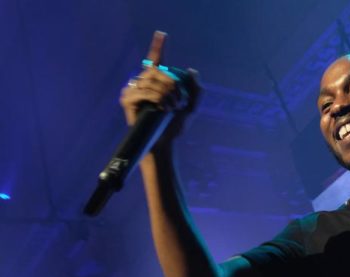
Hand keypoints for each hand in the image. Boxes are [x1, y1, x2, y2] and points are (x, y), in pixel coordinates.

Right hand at [119, 31, 200, 146]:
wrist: (165, 143)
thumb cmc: (174, 126)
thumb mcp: (191, 107)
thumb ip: (196, 89)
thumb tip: (191, 69)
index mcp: (156, 82)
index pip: (156, 60)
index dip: (158, 46)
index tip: (163, 34)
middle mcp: (142, 82)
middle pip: (159, 71)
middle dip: (174, 86)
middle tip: (180, 102)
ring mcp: (133, 90)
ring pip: (152, 81)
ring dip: (167, 95)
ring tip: (172, 108)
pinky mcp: (127, 99)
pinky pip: (144, 91)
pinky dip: (156, 99)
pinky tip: (162, 109)